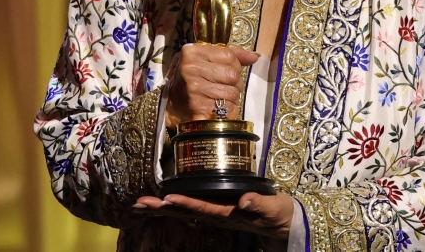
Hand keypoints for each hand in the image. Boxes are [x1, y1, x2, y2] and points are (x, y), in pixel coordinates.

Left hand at [133, 193, 294, 238]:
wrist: (285, 224)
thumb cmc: (280, 214)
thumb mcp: (274, 209)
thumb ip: (259, 204)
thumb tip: (243, 200)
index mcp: (231, 214)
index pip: (204, 208)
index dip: (185, 203)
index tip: (166, 199)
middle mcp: (220, 216)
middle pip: (187, 212)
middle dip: (162, 208)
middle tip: (139, 204)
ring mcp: (218, 215)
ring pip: (186, 212)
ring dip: (163, 209)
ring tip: (141, 205)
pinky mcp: (220, 211)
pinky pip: (193, 209)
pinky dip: (176, 206)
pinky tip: (163, 206)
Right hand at [164, 44, 259, 126]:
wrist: (170, 107)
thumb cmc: (190, 79)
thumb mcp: (203, 60)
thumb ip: (230, 54)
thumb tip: (254, 56)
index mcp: (192, 52)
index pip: (229, 56)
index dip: (234, 65)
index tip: (224, 71)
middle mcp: (190, 69)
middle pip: (233, 75)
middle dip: (234, 83)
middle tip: (223, 86)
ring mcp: (193, 90)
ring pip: (232, 92)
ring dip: (231, 98)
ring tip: (219, 97)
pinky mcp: (198, 108)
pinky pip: (228, 108)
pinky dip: (228, 110)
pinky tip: (218, 108)